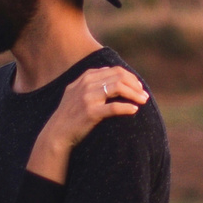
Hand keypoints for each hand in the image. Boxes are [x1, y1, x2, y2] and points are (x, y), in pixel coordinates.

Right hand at [30, 66, 146, 182]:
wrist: (57, 132)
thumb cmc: (71, 113)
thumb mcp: (77, 90)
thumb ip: (93, 80)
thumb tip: (115, 74)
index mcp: (86, 77)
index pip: (115, 71)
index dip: (131, 77)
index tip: (139, 87)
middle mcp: (87, 84)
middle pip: (119, 77)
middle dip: (135, 85)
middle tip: (144, 95)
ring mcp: (88, 98)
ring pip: (118, 88)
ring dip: (134, 94)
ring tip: (143, 101)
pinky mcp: (90, 113)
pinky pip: (114, 107)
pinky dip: (126, 107)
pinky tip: (134, 110)